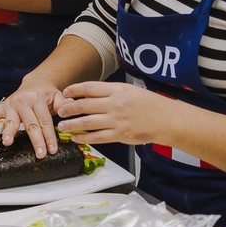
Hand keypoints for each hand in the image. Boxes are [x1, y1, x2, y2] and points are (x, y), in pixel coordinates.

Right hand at [0, 79, 66, 157]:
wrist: (35, 82)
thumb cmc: (46, 94)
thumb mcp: (57, 95)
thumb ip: (63, 103)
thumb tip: (68, 108)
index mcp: (38, 99)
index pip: (44, 121)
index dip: (49, 136)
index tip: (52, 150)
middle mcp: (23, 101)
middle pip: (30, 124)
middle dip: (35, 140)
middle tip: (39, 154)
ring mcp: (12, 104)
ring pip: (11, 121)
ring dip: (9, 132)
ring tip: (7, 142)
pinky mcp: (3, 106)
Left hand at [56, 80, 175, 144]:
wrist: (165, 119)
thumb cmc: (148, 103)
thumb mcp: (128, 90)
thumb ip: (109, 92)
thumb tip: (88, 95)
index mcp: (117, 90)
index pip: (89, 88)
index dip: (74, 90)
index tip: (65, 92)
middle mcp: (115, 104)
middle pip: (84, 105)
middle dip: (68, 108)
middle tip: (60, 111)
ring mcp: (116, 120)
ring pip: (87, 122)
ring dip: (71, 124)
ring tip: (62, 126)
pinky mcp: (119, 135)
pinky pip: (97, 137)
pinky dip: (84, 138)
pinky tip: (76, 138)